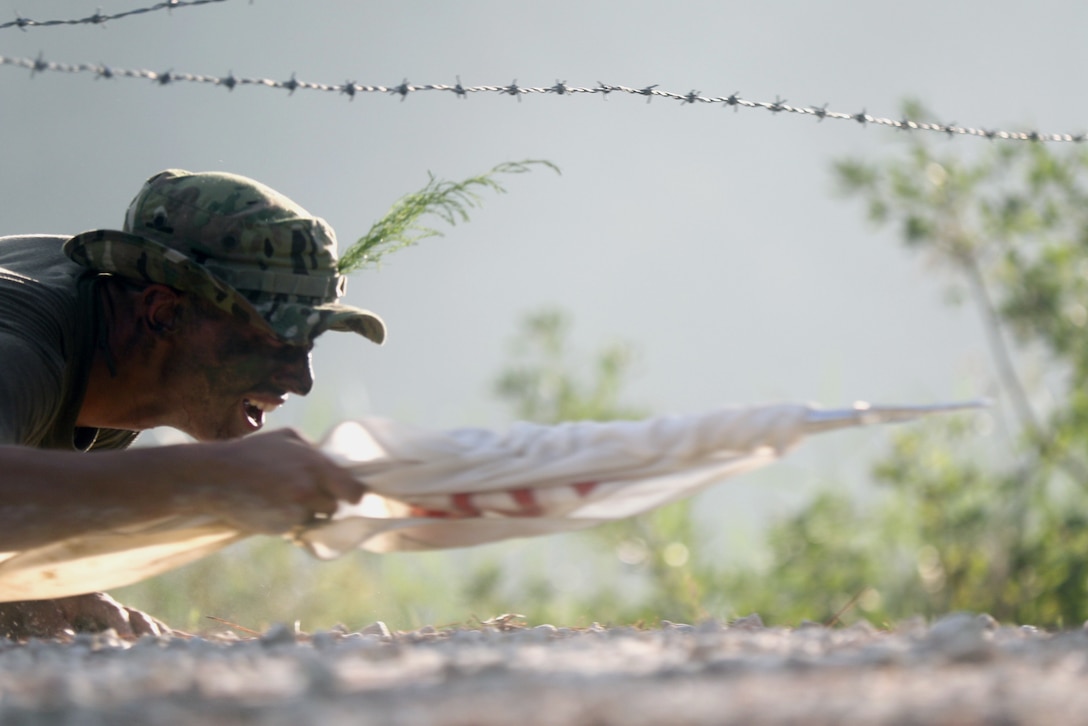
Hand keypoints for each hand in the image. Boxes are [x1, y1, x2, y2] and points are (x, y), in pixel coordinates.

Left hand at [0, 593, 168, 639]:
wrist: (42, 593)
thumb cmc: (41, 601)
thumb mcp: (42, 612)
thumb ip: (54, 625)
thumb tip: (68, 639)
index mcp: (93, 597)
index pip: (112, 609)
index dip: (120, 625)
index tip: (126, 640)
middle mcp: (111, 603)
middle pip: (135, 614)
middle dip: (146, 630)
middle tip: (153, 644)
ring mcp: (117, 612)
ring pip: (143, 620)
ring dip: (156, 633)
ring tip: (170, 644)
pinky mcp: (120, 622)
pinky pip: (143, 627)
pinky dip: (158, 634)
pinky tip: (174, 641)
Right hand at [188, 428, 365, 534]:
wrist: (216, 476)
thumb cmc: (253, 451)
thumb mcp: (288, 437)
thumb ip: (314, 450)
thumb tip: (330, 460)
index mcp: (316, 466)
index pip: (354, 492)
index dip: (353, 494)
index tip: (351, 494)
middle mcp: (309, 491)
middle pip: (334, 508)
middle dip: (326, 502)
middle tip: (311, 494)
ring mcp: (294, 513)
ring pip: (315, 520)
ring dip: (308, 513)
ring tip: (286, 499)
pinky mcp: (280, 528)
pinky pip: (294, 527)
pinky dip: (288, 520)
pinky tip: (272, 506)